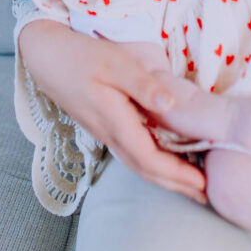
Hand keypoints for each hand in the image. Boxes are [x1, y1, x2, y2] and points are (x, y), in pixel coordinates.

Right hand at [19, 20, 206, 203]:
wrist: (45, 56)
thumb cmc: (81, 55)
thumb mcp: (115, 63)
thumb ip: (143, 84)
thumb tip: (172, 105)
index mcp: (115, 121)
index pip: (149, 159)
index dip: (177, 174)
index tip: (203, 182)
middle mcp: (109, 134)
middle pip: (145, 171)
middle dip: (175, 185)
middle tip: (205, 195)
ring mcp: (104, 132)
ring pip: (137, 164)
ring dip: (164, 178)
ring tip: (189, 185)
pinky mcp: (103, 125)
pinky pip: (130, 153)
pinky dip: (151, 164)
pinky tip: (162, 160)